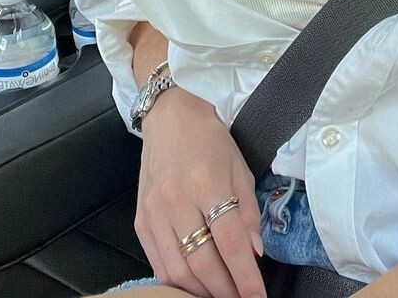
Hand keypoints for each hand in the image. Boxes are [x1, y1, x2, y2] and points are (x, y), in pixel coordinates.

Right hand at [134, 86, 266, 297]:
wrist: (171, 116)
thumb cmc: (209, 139)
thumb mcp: (239, 168)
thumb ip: (248, 211)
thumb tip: (254, 252)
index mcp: (207, 183)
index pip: (230, 243)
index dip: (246, 276)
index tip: (257, 297)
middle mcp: (176, 200)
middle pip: (202, 262)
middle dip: (225, 290)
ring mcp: (154, 212)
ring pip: (177, 270)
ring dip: (201, 292)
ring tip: (220, 295)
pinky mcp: (140, 219)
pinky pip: (157, 262)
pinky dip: (176, 281)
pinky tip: (193, 285)